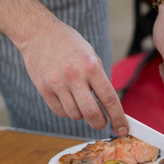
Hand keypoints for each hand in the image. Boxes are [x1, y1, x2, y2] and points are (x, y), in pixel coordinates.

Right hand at [20, 20, 128, 135]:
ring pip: (74, 115)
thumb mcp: (91, 56)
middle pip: (91, 114)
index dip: (118, 118)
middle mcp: (75, 76)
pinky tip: (66, 98)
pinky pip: (60, 112)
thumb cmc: (69, 44)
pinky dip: (66, 111)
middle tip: (100, 122)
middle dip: (99, 123)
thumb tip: (108, 106)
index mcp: (91, 67)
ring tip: (78, 99)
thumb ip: (99, 79)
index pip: (110, 99)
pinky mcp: (44, 89)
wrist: (39, 33)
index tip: (123, 130)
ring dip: (80, 114)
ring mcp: (58, 84)